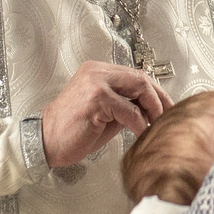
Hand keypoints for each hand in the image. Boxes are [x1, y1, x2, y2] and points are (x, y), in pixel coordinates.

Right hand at [39, 62, 168, 167]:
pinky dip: (139, 124)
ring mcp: (96, 83)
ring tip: (157, 125)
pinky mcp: (96, 99)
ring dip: (153, 109)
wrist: (45, 141)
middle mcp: (97, 72)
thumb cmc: (73, 131)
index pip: (136, 75)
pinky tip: (141, 134)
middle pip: (141, 78)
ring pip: (139, 88)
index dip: (156, 92)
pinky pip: (129, 110)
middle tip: (168, 118)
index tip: (168, 108)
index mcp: (98, 71)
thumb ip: (127, 105)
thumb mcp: (106, 113)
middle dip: (159, 99)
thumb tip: (152, 109)